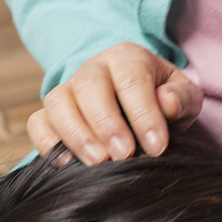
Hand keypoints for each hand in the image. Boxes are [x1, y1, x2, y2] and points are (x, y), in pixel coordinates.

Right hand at [27, 44, 201, 163]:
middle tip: (125, 155)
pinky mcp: (49, 114)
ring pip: (58, 102)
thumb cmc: (162, 101)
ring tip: (98, 162)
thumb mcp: (183, 96)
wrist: (137, 106)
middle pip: (89, 86)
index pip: (132, 79)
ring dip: (77, 134)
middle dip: (107, 124)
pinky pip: (38, 122)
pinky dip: (47, 142)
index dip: (144, 114)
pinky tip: (67, 164)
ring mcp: (67, 90)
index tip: (157, 147)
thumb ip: (182, 98)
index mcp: (127, 57)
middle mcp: (92, 69)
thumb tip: (167, 103)